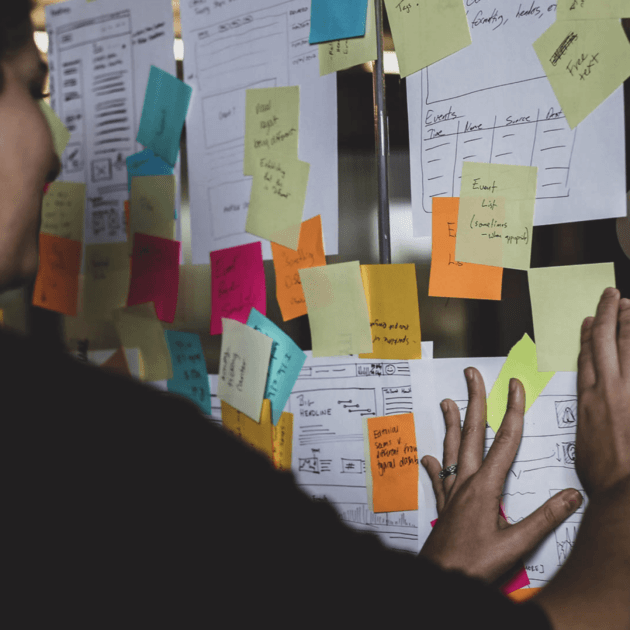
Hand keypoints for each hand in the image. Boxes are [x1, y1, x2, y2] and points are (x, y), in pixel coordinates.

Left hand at [419, 368, 581, 583]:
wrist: (440, 578)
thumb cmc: (476, 564)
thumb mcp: (516, 544)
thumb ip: (545, 518)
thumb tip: (573, 495)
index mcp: (485, 487)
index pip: (504, 441)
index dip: (511, 410)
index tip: (514, 385)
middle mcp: (466, 482)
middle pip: (471, 433)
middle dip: (474, 401)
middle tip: (471, 374)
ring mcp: (452, 492)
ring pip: (452, 449)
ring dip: (451, 423)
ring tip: (447, 401)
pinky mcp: (444, 506)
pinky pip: (438, 478)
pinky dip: (434, 464)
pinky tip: (428, 457)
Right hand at [576, 288, 629, 495]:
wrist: (628, 492)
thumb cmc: (607, 475)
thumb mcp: (588, 445)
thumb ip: (595, 423)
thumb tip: (600, 416)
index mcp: (588, 400)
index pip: (587, 357)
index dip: (589, 334)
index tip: (590, 320)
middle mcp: (607, 390)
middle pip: (606, 342)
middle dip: (609, 315)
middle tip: (613, 296)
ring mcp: (628, 392)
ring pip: (627, 346)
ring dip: (629, 322)